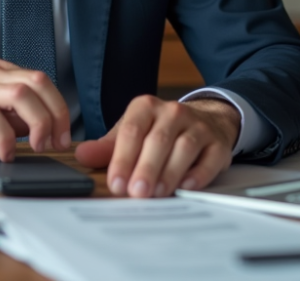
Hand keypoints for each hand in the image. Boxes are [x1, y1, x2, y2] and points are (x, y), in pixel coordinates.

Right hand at [0, 60, 71, 164]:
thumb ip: (20, 115)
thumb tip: (51, 125)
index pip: (41, 80)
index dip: (59, 108)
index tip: (63, 135)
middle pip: (35, 83)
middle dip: (53, 115)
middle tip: (55, 143)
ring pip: (19, 95)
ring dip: (36, 124)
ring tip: (36, 147)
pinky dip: (6, 138)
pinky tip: (6, 154)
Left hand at [74, 96, 238, 197]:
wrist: (205, 119)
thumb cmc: (160, 130)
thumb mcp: (132, 133)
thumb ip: (107, 148)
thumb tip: (82, 156)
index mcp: (146, 107)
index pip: (131, 131)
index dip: (122, 159)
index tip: (115, 183)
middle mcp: (172, 112)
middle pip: (157, 140)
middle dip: (145, 168)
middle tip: (136, 192)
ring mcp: (197, 126)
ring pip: (184, 148)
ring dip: (169, 172)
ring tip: (157, 193)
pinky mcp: (218, 143)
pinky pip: (210, 158)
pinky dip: (198, 174)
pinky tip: (186, 186)